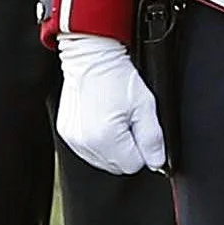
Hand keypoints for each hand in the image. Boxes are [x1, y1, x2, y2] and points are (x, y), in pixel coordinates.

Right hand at [52, 35, 164, 177]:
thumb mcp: (145, 107)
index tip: (142, 130)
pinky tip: (102, 120)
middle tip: (129, 121)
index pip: (133, 166)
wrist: (91, 59)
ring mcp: (72, 139)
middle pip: (116, 165)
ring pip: (102, 160)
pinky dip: (98, 141)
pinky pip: (88, 150)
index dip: (143, 150)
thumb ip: (152, 139)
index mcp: (105, 138)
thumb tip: (157, 162)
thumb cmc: (118, 77)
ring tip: (115, 118)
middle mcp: (85, 143)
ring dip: (113, 146)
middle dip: (128, 149)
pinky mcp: (66, 133)